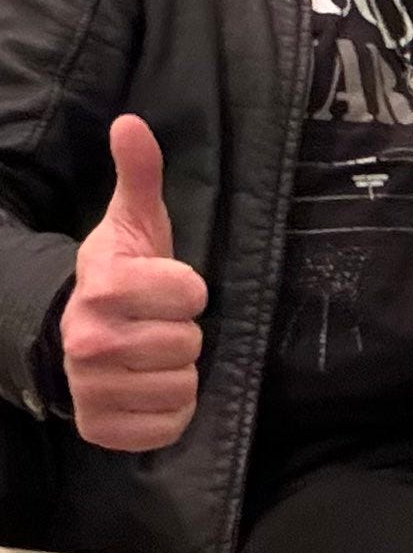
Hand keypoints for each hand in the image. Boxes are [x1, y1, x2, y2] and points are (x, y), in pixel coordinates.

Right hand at [61, 115, 207, 451]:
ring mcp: (90, 389)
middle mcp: (88, 341)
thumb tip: (130, 122)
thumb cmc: (125, 272)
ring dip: (178, 371)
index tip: (168, 286)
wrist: (81, 329)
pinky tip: (149, 388)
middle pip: (188, 342)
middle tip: (158, 322)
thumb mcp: (136, 220)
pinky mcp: (99, 430)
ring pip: (181, 385)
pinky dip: (169, 412)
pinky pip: (168, 427)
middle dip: (184, 331)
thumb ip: (140, 171)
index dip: (189, 288)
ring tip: (153, 353)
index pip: (190, 292)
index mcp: (102, 287)